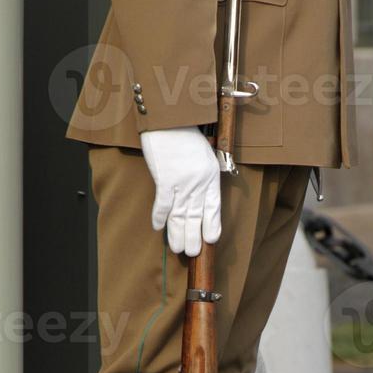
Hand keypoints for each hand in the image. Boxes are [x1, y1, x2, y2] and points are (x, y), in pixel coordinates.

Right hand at [141, 126, 220, 256]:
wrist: (170, 119)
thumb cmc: (186, 134)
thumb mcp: (205, 155)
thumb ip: (204, 175)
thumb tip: (198, 194)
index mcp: (210, 178)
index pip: (214, 208)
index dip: (212, 226)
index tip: (210, 241)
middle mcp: (198, 184)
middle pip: (196, 217)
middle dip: (193, 237)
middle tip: (190, 253)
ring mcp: (182, 183)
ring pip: (180, 216)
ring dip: (177, 233)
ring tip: (177, 248)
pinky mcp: (165, 179)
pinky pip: (163, 204)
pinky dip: (159, 217)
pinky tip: (157, 228)